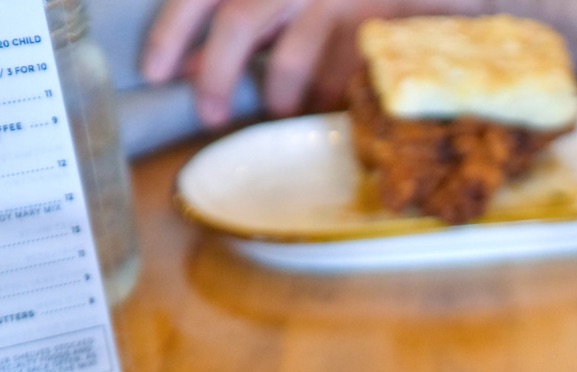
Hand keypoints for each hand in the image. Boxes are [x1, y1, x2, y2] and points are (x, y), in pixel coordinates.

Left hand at [143, 0, 481, 126]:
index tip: (155, 73)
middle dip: (220, 75)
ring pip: (296, 58)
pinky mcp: (381, 25)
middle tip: (212, 116)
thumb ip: (245, 25)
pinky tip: (334, 102)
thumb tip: (191, 64)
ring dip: (286, 95)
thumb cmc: (344, 2)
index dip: (173, 31)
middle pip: (241, 20)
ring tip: (286, 110)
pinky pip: (345, 76)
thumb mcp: (286, 3)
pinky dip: (334, 96)